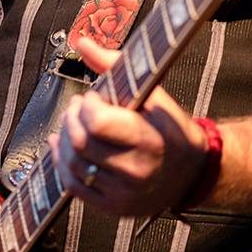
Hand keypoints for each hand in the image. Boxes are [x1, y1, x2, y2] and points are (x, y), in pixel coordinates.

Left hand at [49, 36, 207, 219]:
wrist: (191, 173)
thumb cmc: (171, 131)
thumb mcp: (154, 96)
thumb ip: (116, 67)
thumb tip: (85, 43)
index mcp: (151, 140)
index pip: (98, 123)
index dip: (88, 105)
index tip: (95, 98)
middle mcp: (136, 171)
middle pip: (80, 142)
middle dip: (72, 117)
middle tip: (80, 107)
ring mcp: (123, 194)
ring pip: (71, 164)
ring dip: (64, 138)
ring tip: (74, 124)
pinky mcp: (112, 207)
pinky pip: (72, 186)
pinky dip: (61, 162)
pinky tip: (63, 146)